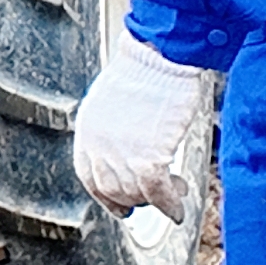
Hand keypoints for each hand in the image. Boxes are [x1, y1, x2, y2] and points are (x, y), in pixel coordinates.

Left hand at [72, 37, 207, 220]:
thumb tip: (129, 147)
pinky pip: (157, 193)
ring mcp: (120, 154)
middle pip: (112, 189)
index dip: (105, 195)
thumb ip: (114, 127)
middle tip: (153, 199)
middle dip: (135, 199)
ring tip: (174, 193)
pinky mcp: (147, 158)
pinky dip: (169, 205)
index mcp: (87, 130)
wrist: (159, 57)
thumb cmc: (145, 69)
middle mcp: (98, 145)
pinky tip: (178, 208)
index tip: (119, 205)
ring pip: (136, 194)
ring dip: (156, 201)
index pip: (88, 175)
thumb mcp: (113, 100)